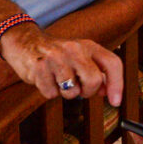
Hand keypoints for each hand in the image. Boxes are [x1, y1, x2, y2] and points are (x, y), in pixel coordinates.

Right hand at [0, 25, 122, 104]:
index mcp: (88, 45)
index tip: (116, 101)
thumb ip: (95, 72)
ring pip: (72, 92)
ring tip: (58, 79)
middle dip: (87, 92)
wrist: (25, 42)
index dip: (117, 84)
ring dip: (65, 93)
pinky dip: (48, 92)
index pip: (112, 63)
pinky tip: (45, 79)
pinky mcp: (39, 66)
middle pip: (94, 81)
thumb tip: (106, 91)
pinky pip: (51, 94)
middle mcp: (74, 48)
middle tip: (78, 88)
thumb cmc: (57, 55)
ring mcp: (56, 57)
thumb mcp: (79, 57)